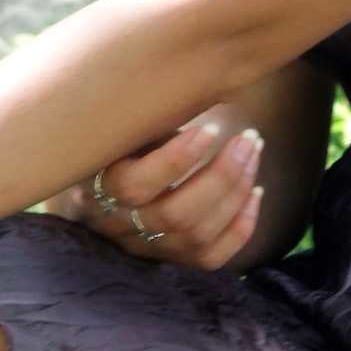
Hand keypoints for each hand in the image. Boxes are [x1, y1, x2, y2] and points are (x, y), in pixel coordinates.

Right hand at [50, 114, 264, 270]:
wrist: (94, 191)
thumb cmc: (114, 145)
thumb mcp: (118, 129)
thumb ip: (144, 121)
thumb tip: (190, 90)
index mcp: (99, 188)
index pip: (135, 186)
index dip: (176, 160)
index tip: (210, 128)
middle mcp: (121, 226)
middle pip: (175, 215)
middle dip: (221, 176)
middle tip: (248, 137)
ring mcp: (148, 248)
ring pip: (197, 235)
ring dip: (235, 192)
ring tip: (253, 152)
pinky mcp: (174, 260)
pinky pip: (212, 258)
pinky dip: (241, 227)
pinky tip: (256, 192)